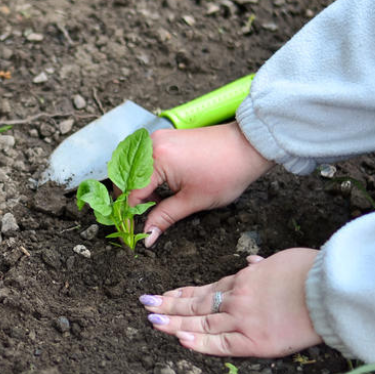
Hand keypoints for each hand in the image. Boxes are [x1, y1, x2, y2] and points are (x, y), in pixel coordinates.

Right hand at [128, 122, 272, 246]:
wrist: (248, 146)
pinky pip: (143, 159)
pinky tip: (160, 188)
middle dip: (130, 201)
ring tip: (156, 204)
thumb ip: (165, 217)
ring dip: (138, 188)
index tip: (130, 232)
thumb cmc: (226, 171)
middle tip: (139, 221)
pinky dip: (145, 176)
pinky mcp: (164, 137)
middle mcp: (151, 144)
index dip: (130, 216)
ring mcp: (157, 138)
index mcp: (157, 159)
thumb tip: (146, 236)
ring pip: (133, 168)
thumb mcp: (193, 200)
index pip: (131, 193)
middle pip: (126, 178)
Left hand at [139, 249, 322, 357]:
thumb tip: (253, 262)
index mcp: (244, 278)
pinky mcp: (255, 340)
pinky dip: (201, 343)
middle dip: (169, 304)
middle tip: (146, 304)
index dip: (184, 293)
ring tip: (152, 321)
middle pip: (197, 303)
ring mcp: (243, 318)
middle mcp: (237, 297)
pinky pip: (222, 344)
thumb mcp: (283, 259)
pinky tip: (181, 340)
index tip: (165, 295)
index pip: (206, 288)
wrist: (329, 287)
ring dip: (175, 323)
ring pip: (202, 322)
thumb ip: (264, 264)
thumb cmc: (312, 271)